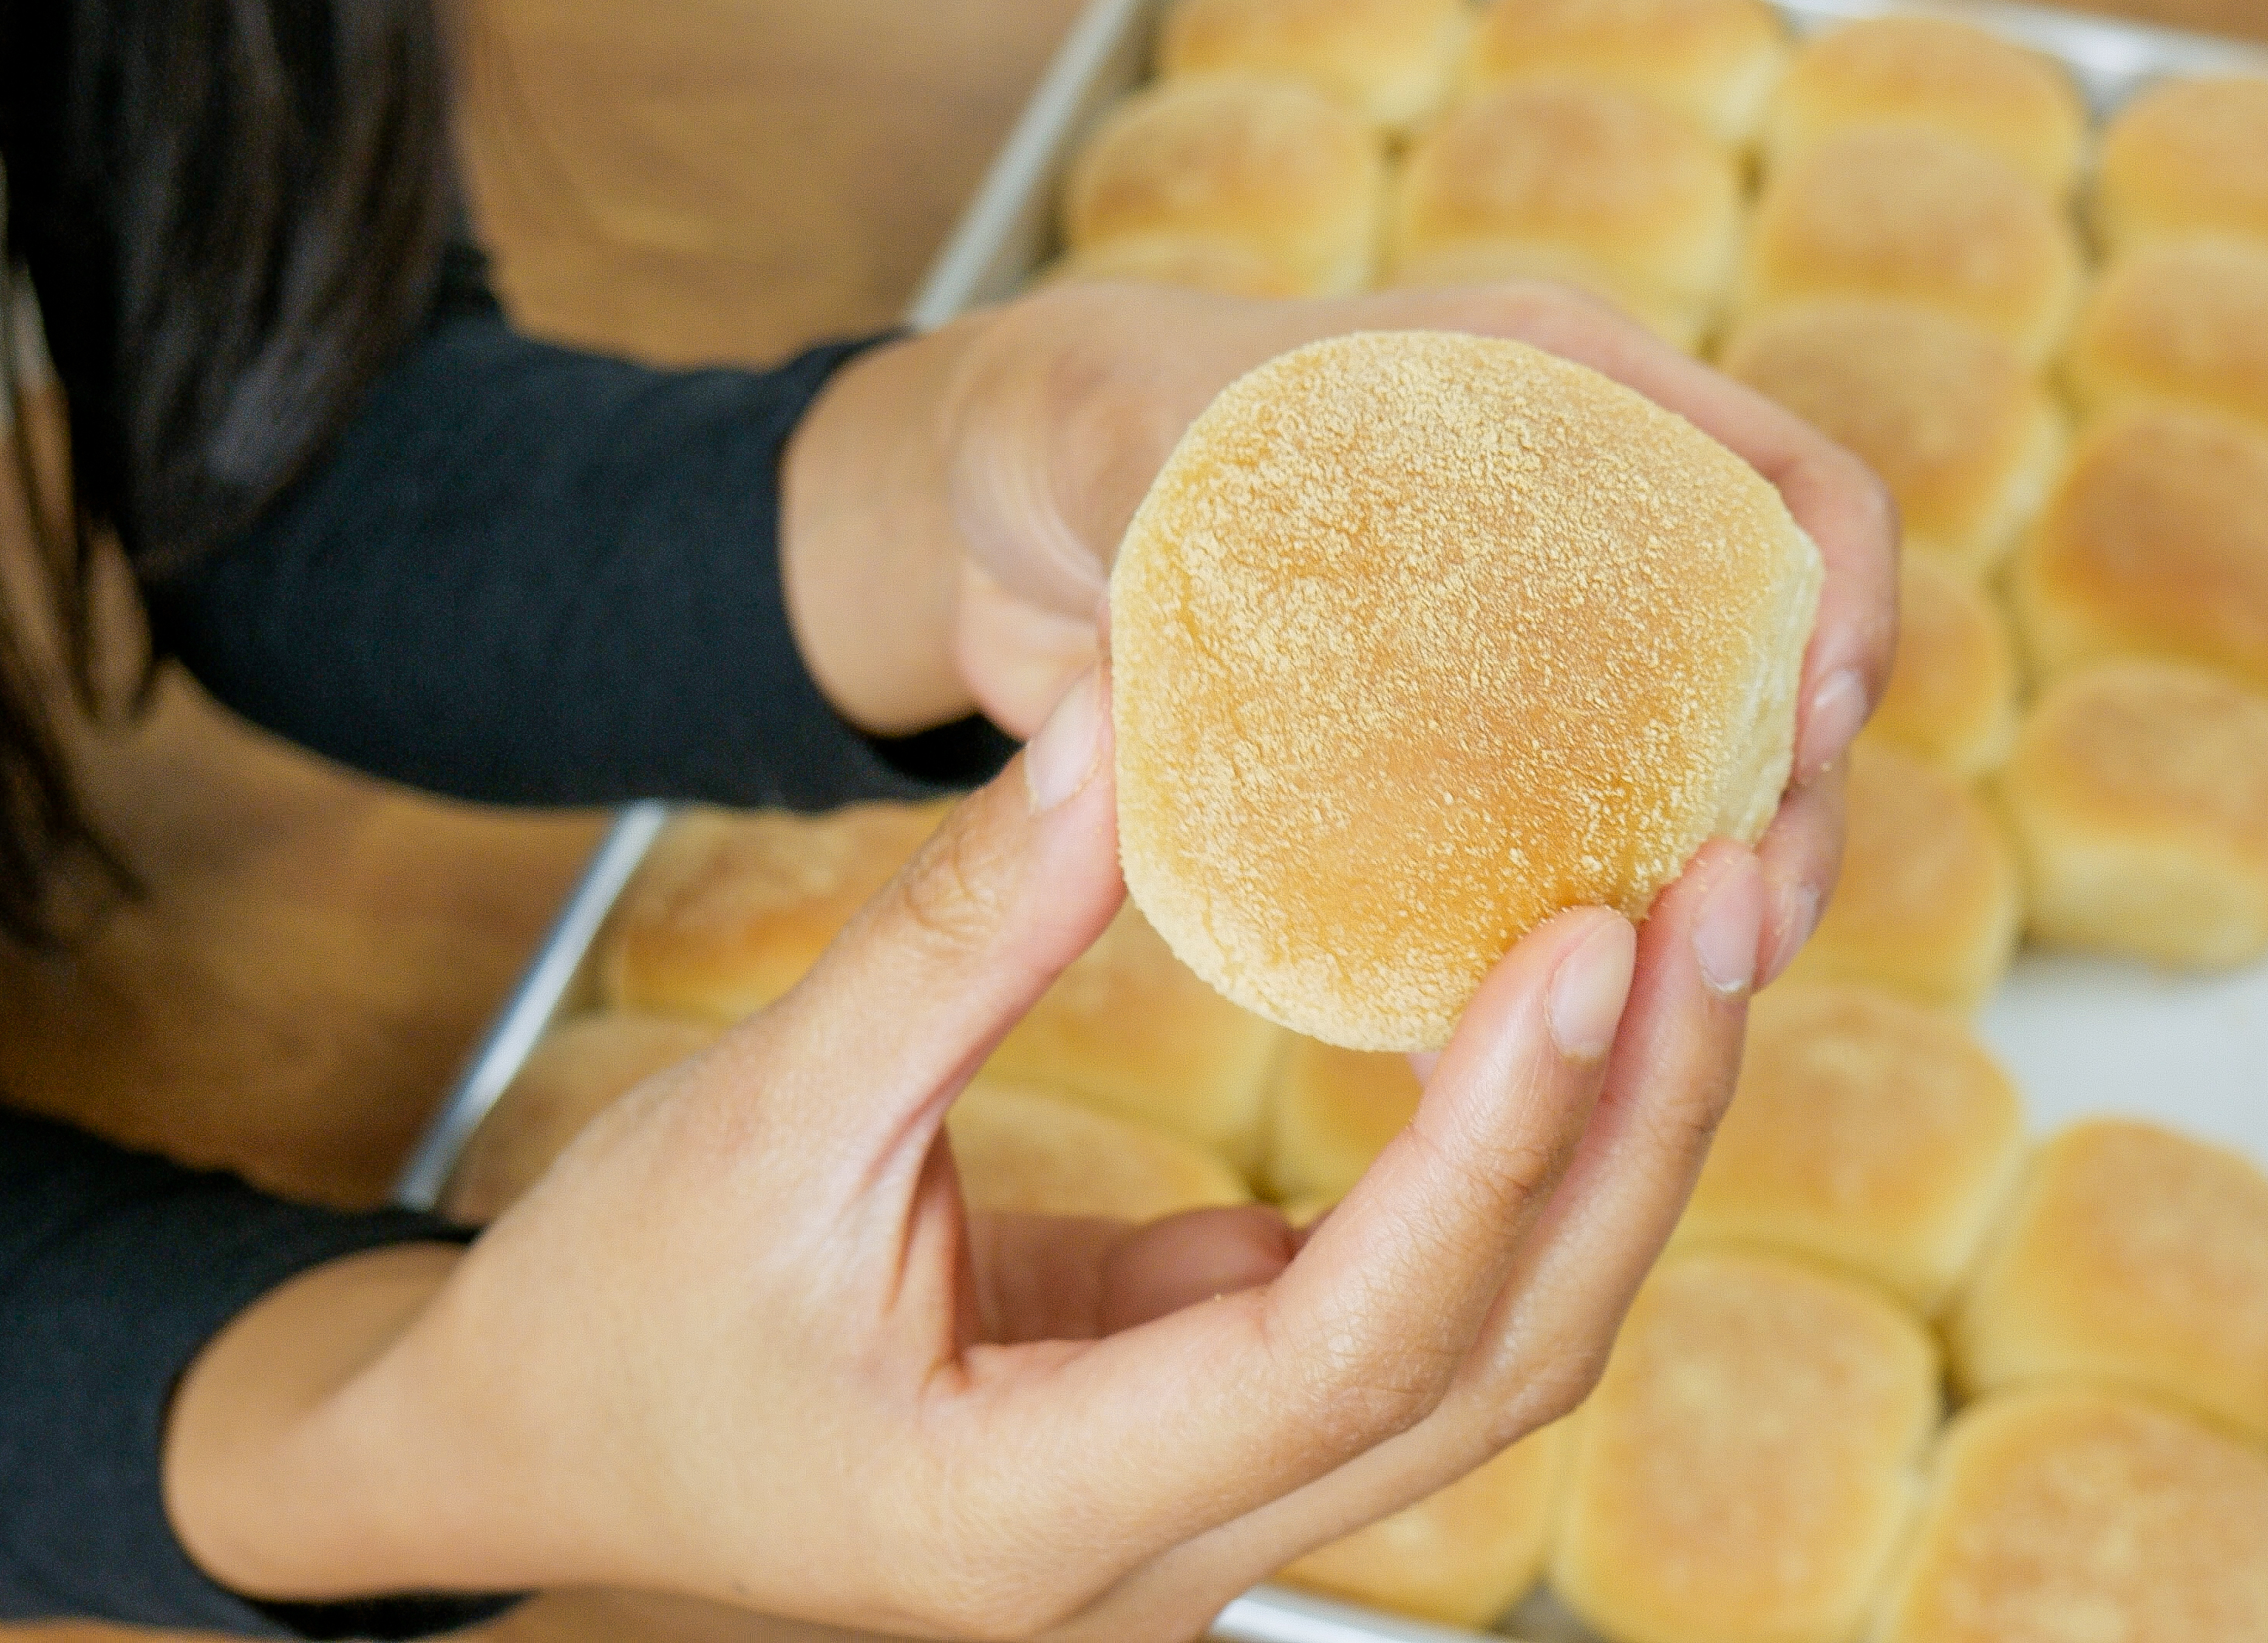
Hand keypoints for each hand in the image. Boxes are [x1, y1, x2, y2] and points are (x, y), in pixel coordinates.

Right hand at [164, 667, 1769, 1640]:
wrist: (543, 1444)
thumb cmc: (616, 1309)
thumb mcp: (761, 1117)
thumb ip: (958, 933)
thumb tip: (1137, 717)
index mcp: (1039, 1512)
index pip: (1349, 1344)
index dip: (1495, 1143)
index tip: (1593, 940)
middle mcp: (1171, 1550)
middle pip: (1497, 1362)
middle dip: (1631, 1133)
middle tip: (1725, 891)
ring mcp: (1216, 1507)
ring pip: (1495, 1346)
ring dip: (1606, 1144)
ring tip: (1690, 923)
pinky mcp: (1225, 1423)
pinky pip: (1426, 1301)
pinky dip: (1513, 1156)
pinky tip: (1562, 999)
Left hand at [782, 280, 1896, 984]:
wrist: (1012, 514)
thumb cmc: (1082, 420)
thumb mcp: (1124, 428)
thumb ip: (1174, 511)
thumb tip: (1174, 689)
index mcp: (1566, 406)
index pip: (1789, 489)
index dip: (1841, 602)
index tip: (1820, 723)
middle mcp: (1590, 541)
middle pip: (1772, 684)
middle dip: (1792, 814)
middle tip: (1747, 929)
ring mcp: (1541, 677)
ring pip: (1688, 807)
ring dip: (1692, 917)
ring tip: (1655, 1018)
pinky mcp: (1469, 789)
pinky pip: (1552, 887)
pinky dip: (1546, 975)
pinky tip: (1499, 1063)